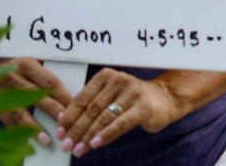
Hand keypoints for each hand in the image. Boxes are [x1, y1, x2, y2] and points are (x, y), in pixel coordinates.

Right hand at [0, 58, 73, 145]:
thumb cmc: (14, 64)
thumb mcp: (30, 62)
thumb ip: (45, 74)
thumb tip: (68, 90)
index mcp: (26, 64)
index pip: (49, 82)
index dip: (63, 96)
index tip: (74, 106)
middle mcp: (13, 77)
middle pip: (37, 97)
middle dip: (52, 110)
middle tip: (64, 122)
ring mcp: (0, 92)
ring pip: (20, 112)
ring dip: (34, 127)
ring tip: (46, 139)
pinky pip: (7, 119)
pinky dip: (18, 131)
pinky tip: (28, 140)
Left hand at [56, 68, 179, 157]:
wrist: (165, 99)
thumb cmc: (131, 100)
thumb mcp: (110, 97)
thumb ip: (90, 105)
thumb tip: (62, 120)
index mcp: (105, 76)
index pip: (82, 98)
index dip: (69, 117)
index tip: (60, 133)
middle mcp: (118, 80)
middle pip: (91, 109)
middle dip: (76, 130)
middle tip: (66, 145)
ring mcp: (131, 92)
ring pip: (104, 117)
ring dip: (88, 136)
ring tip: (79, 149)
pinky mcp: (143, 107)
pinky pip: (120, 123)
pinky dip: (106, 135)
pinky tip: (96, 144)